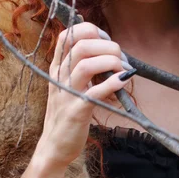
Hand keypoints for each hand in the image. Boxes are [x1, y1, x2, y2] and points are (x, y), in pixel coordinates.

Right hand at [35, 22, 134, 167]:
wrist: (54, 147)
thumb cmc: (67, 113)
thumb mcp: (68, 84)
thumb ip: (81, 65)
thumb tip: (105, 47)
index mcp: (57, 67)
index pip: (68, 34)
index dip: (91, 30)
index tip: (106, 40)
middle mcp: (59, 77)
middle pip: (81, 46)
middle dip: (107, 46)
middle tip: (121, 58)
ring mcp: (67, 94)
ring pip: (86, 65)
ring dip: (111, 62)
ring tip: (124, 69)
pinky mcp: (76, 112)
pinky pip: (95, 92)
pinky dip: (113, 83)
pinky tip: (124, 80)